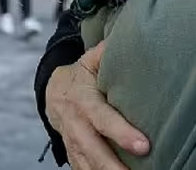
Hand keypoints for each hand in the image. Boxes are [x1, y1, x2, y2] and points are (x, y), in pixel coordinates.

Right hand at [46, 41, 149, 169]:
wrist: (52, 92)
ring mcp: (72, 140)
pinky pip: (81, 169)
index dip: (122, 133)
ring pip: (86, 164)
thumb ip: (106, 53)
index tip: (144, 146)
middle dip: (113, 165)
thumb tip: (125, 38)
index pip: (103, 119)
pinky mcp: (72, 152)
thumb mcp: (90, 60)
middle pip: (93, 149)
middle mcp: (76, 123)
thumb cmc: (80, 75)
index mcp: (83, 100)